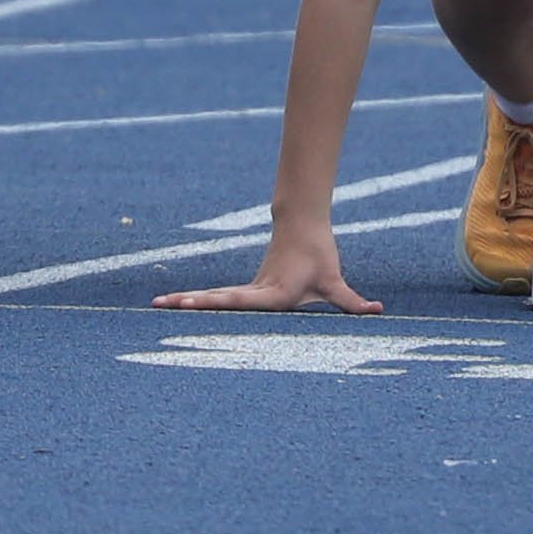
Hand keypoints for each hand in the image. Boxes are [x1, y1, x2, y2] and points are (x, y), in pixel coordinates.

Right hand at [159, 234, 379, 314]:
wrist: (301, 223)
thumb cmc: (318, 254)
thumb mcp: (334, 281)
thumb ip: (351, 301)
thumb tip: (377, 310)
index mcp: (273, 294)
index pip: (242, 302)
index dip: (218, 304)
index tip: (193, 304)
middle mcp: (255, 292)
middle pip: (217, 299)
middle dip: (188, 303)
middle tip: (160, 305)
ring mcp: (247, 289)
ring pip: (212, 296)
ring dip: (184, 301)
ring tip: (156, 305)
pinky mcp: (246, 288)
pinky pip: (218, 297)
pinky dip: (195, 302)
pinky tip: (174, 305)